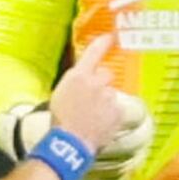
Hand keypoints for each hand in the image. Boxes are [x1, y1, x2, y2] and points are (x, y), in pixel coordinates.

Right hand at [46, 46, 149, 179]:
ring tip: (92, 117)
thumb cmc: (60, 119)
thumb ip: (75, 81)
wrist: (71, 142)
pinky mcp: (118, 112)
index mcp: (78, 76)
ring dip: (105, 102)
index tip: (110, 36)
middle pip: (106, 75)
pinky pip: (116, 110)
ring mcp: (109, 97)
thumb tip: (83, 77)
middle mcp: (97, 82)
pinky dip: (110, 116)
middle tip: (91, 99)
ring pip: (111, 94)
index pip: (94, 52)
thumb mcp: (60, 93)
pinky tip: (99, 124)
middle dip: (101, 83)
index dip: (103, 43)